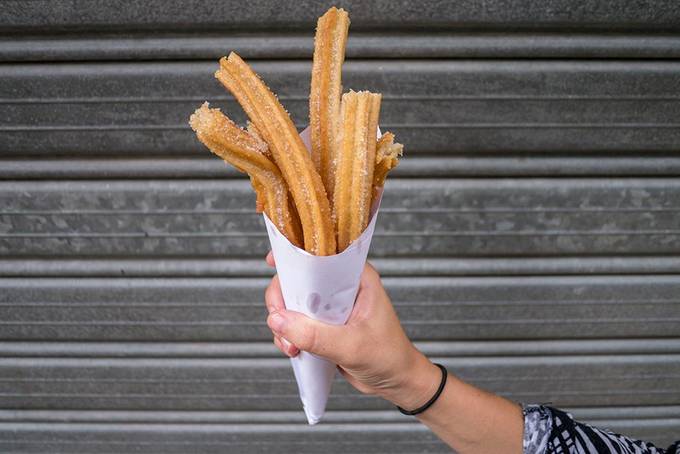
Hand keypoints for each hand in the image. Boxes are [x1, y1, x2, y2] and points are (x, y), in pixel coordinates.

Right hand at [263, 252, 440, 409]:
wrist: (396, 382)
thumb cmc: (388, 357)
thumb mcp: (351, 346)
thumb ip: (315, 334)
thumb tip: (278, 320)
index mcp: (356, 278)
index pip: (322, 256)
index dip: (295, 257)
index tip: (273, 262)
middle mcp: (342, 287)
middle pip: (299, 279)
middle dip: (283, 302)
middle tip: (279, 323)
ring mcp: (331, 306)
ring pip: (294, 303)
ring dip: (284, 323)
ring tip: (292, 345)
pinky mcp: (324, 325)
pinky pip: (297, 322)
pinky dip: (289, 335)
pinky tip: (294, 349)